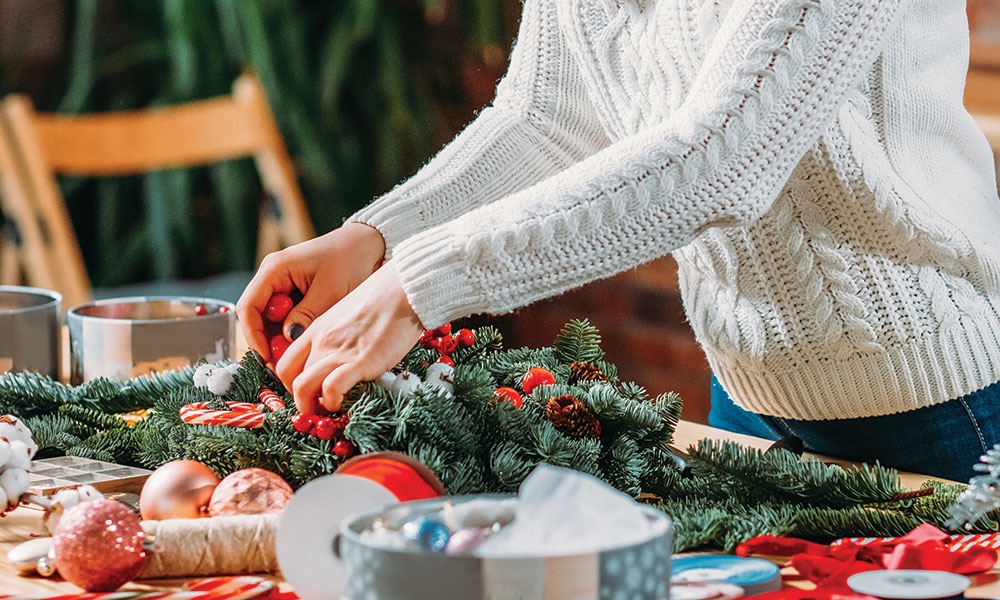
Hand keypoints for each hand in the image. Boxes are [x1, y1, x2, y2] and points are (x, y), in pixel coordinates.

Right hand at [236, 223, 384, 363]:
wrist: (368, 245)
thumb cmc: (350, 259)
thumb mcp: (330, 290)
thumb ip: (307, 314)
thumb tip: (288, 338)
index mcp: (274, 269)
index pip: (248, 307)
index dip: (254, 336)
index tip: (266, 358)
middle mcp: (273, 278)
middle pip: (257, 317)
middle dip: (268, 342)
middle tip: (284, 365)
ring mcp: (283, 287)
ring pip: (271, 322)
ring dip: (281, 340)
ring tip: (298, 357)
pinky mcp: (295, 296)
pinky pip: (286, 319)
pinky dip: (293, 333)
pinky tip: (305, 345)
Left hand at [275, 262, 423, 413]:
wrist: (403, 291)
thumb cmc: (383, 302)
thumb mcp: (348, 318)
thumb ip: (338, 339)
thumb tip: (341, 360)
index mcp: (316, 330)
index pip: (285, 364)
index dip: (290, 385)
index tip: (306, 394)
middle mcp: (320, 342)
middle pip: (290, 379)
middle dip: (300, 399)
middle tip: (317, 407)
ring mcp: (337, 352)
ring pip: (301, 388)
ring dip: (311, 407)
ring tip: (328, 409)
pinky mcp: (359, 362)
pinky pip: (331, 389)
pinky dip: (333, 402)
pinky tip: (344, 401)